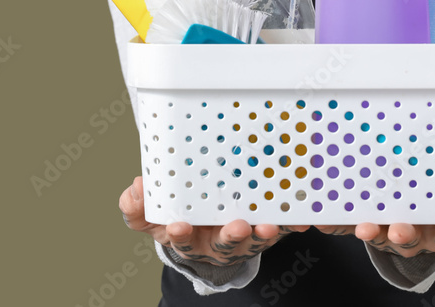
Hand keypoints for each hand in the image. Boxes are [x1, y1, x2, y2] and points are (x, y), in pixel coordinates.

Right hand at [119, 176, 308, 265]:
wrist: (210, 222)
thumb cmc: (181, 216)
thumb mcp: (154, 215)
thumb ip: (138, 206)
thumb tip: (134, 190)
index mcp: (186, 237)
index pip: (179, 238)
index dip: (179, 234)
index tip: (178, 226)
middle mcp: (215, 242)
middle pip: (223, 244)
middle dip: (230, 237)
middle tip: (236, 227)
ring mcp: (242, 237)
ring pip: (254, 239)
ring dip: (261, 232)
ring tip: (268, 225)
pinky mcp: (265, 228)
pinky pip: (279, 227)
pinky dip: (289, 223)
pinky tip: (300, 218)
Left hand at [316, 190, 434, 257]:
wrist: (402, 211)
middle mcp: (409, 232)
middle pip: (406, 236)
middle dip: (402, 234)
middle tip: (400, 229)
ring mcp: (380, 228)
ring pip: (372, 231)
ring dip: (365, 230)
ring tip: (360, 226)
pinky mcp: (352, 218)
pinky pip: (338, 222)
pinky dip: (328, 220)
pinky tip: (317, 217)